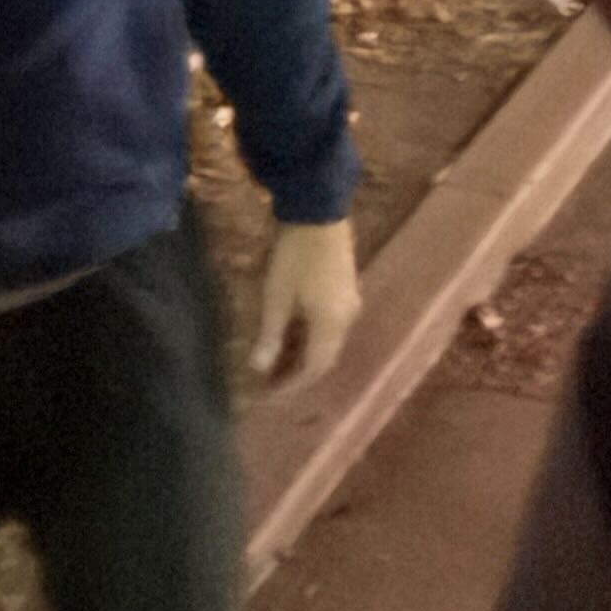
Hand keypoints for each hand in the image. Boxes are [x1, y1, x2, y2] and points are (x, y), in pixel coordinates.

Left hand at [246, 217, 360, 389]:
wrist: (319, 214)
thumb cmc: (294, 258)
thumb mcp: (277, 298)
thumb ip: (271, 335)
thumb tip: (259, 368)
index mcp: (331, 326)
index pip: (314, 368)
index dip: (293, 385)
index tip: (271, 396)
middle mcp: (347, 320)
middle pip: (325, 358)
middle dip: (300, 374)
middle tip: (274, 384)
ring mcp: (350, 304)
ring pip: (329, 343)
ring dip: (306, 357)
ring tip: (281, 364)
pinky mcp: (346, 291)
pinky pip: (331, 327)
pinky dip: (312, 339)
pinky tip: (295, 336)